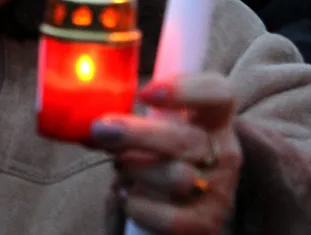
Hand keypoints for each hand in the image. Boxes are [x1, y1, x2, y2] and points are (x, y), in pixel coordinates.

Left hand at [88, 73, 241, 234]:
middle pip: (184, 139)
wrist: (183, 208)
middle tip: (100, 130)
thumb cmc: (160, 156)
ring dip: (136, 171)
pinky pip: (167, 216)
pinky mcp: (205, 225)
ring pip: (175, 176)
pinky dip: (138, 205)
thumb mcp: (156, 129)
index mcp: (214, 120)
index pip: (218, 94)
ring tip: (122, 169)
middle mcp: (224, 154)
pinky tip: (128, 197)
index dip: (185, 89)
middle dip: (136, 134)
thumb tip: (87, 115)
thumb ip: (134, 116)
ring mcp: (219, 191)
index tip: (145, 93)